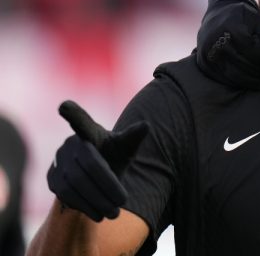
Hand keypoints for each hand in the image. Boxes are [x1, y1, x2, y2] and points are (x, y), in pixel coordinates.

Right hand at [47, 100, 147, 221]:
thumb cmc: (113, 156)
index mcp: (89, 132)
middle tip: (123, 202)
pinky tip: (98, 214)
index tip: (63, 106)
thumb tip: (146, 125)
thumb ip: (133, 137)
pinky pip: (65, 195)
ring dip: (96, 200)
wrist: (95, 177)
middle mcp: (69, 144)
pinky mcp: (51, 179)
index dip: (73, 114)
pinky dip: (84, 206)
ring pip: (75, 184)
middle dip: (107, 186)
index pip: (81, 122)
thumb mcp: (125, 147)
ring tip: (114, 213)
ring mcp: (57, 161)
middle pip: (88, 166)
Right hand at [196, 0, 259, 89]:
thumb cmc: (249, 19)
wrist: (223, 9)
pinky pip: (223, 78)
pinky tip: (251, 81)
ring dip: (252, 82)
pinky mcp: (203, 60)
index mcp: (234, 30)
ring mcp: (207, 51)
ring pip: (234, 76)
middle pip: (244, 68)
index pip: (256, 57)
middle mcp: (217, 40)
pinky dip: (238, 82)